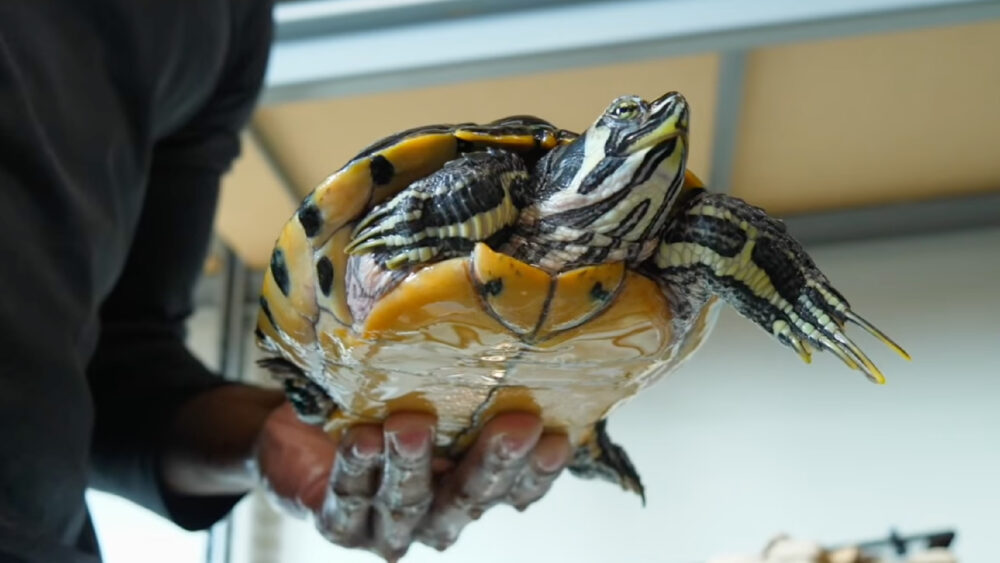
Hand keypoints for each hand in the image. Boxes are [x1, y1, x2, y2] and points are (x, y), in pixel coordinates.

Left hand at [256, 403, 571, 560]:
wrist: (305, 425)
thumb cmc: (378, 401)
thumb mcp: (426, 386)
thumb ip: (461, 377)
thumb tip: (510, 318)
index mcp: (470, 485)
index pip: (516, 487)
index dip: (538, 470)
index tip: (558, 436)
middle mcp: (437, 513)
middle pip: (469, 499)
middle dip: (491, 463)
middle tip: (514, 425)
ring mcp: (389, 526)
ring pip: (410, 504)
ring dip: (414, 465)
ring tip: (411, 426)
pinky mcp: (341, 525)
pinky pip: (351, 500)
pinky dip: (357, 469)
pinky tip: (362, 439)